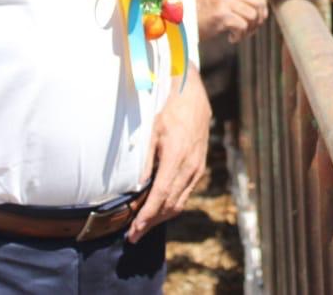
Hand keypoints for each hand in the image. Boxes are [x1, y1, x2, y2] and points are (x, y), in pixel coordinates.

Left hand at [128, 67, 210, 241]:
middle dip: (151, 223)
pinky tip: (158, 209)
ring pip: (179, 202)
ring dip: (161, 218)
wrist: (193, 96)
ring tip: (142, 227)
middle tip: (133, 236)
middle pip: (170, 205)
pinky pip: (185, 193)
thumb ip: (145, 161)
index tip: (134, 230)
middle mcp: (190, 167)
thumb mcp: (151, 131)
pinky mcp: (199, 168)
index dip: (146, 216)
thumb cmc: (168, 110)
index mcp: (176, 157)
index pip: (160, 196)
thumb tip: (135, 188)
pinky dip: (170, 205)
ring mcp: (197, 168)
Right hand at [196, 0, 268, 42]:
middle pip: (256, 2)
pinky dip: (240, 35)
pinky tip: (232, 38)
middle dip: (258, 18)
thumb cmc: (199, 13)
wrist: (179, 22)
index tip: (260, 15)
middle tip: (251, 29)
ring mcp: (223, 0)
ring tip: (240, 34)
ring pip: (252, 15)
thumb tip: (260, 8)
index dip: (261, 3)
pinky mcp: (221, 14)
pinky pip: (242, 25)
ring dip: (249, 29)